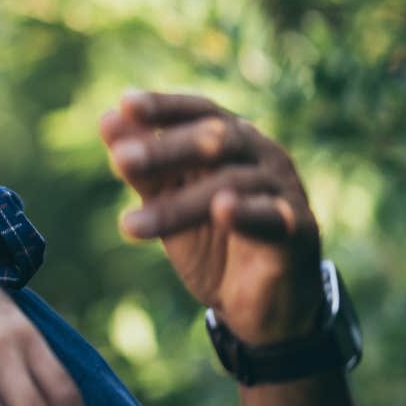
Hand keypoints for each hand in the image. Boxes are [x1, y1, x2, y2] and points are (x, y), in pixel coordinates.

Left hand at [100, 91, 323, 343]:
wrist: (262, 302)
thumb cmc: (212, 240)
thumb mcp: (169, 202)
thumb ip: (144, 169)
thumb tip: (108, 120)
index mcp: (233, 141)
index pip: (199, 112)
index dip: (164, 107)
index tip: (125, 104)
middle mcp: (262, 156)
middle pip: (217, 139)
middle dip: (164, 150)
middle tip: (120, 159)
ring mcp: (283, 190)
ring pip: (232, 183)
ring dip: (178, 204)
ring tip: (130, 225)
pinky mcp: (298, 230)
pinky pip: (273, 216)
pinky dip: (246, 212)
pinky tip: (221, 210)